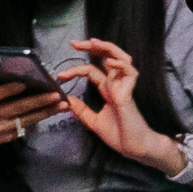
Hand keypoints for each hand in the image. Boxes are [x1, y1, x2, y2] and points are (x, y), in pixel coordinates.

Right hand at [0, 72, 66, 164]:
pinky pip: (27, 127)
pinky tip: (54, 112)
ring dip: (46, 112)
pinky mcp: (8, 137)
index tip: (24, 84)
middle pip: (17, 107)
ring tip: (63, 104)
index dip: (9, 89)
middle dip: (39, 101)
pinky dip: (41, 119)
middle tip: (56, 94)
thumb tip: (2, 60)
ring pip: (26, 119)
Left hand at [58, 39, 182, 175]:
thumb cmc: (119, 136)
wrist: (133, 148)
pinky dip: (120, 65)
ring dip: (108, 48)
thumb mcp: (93, 121)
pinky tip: (109, 63)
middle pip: (106, 57)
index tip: (59, 76)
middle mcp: (116, 84)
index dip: (75, 69)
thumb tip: (66, 100)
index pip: (91, 70)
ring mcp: (124, 87)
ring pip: (121, 58)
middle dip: (91, 47)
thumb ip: (81, 110)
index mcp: (108, 89)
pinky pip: (130, 72)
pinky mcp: (130, 93)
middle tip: (74, 43)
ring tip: (93, 43)